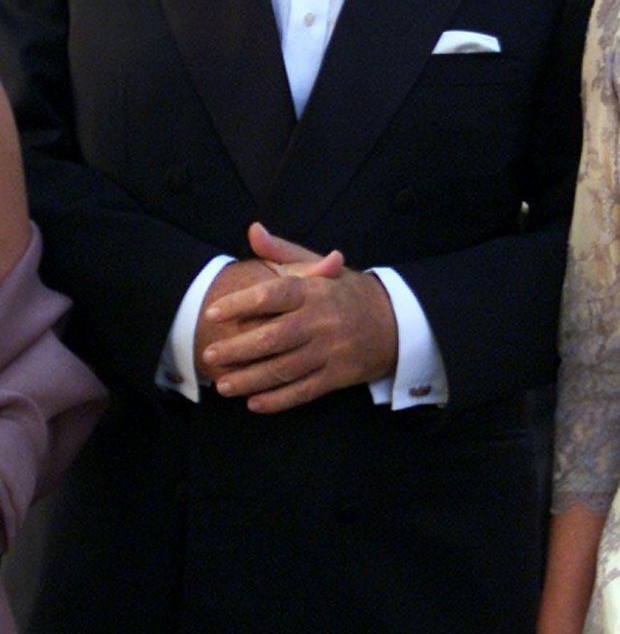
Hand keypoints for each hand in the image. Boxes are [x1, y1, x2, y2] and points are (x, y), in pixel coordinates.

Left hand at [198, 223, 397, 412]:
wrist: (396, 320)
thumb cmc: (346, 292)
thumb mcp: (319, 266)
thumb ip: (282, 252)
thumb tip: (253, 230)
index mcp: (314, 290)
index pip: (272, 294)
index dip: (240, 304)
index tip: (213, 313)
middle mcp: (322, 320)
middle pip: (272, 338)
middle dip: (237, 349)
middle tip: (210, 355)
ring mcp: (331, 350)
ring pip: (283, 369)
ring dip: (249, 379)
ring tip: (222, 384)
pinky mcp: (339, 375)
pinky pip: (303, 391)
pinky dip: (277, 400)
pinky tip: (253, 403)